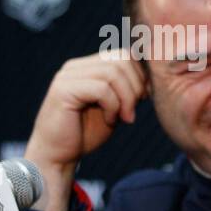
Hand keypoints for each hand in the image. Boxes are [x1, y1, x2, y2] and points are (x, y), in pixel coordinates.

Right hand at [24, 49, 147, 210]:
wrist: (59, 155)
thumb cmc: (86, 133)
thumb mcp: (115, 107)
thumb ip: (126, 89)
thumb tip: (151, 76)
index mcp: (88, 67)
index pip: (125, 55)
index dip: (141, 76)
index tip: (144, 99)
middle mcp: (76, 67)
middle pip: (122, 60)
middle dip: (136, 87)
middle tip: (133, 110)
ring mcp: (67, 76)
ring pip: (113, 73)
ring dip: (126, 99)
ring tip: (124, 118)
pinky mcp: (63, 90)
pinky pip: (101, 89)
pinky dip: (113, 107)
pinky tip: (110, 121)